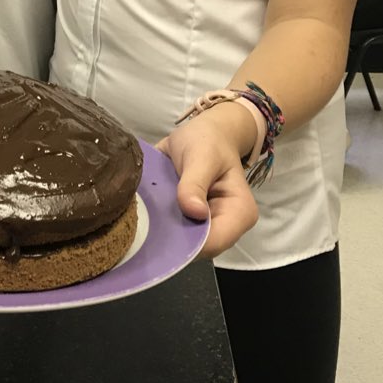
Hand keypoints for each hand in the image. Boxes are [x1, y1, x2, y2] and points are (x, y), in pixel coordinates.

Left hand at [156, 106, 258, 259]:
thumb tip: (194, 212)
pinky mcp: (194, 225)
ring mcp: (210, 228)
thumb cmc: (207, 141)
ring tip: (142, 218)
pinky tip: (145, 218)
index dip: (186, 242)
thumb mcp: (201, 155)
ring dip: (162, 235)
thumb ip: (195, 183)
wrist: (205, 133)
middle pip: (197, 249)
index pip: (214, 243)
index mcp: (240, 213)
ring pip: (183, 246)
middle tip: (142, 222)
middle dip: (171, 240)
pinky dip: (160, 229)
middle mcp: (227, 227)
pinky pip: (175, 236)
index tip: (156, 229)